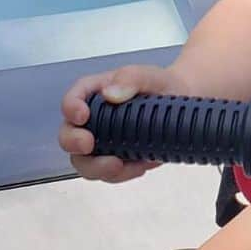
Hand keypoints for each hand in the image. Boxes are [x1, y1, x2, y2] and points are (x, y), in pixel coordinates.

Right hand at [58, 63, 179, 182]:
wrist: (181, 101)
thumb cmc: (160, 85)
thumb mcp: (148, 75)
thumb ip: (130, 78)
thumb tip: (110, 94)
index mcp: (94, 93)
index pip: (72, 99)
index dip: (70, 108)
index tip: (82, 116)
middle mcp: (93, 120)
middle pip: (68, 136)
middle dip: (73, 143)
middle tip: (88, 145)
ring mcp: (103, 143)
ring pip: (85, 162)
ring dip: (97, 167)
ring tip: (118, 164)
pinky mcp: (118, 159)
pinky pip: (111, 174)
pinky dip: (123, 173)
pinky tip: (140, 165)